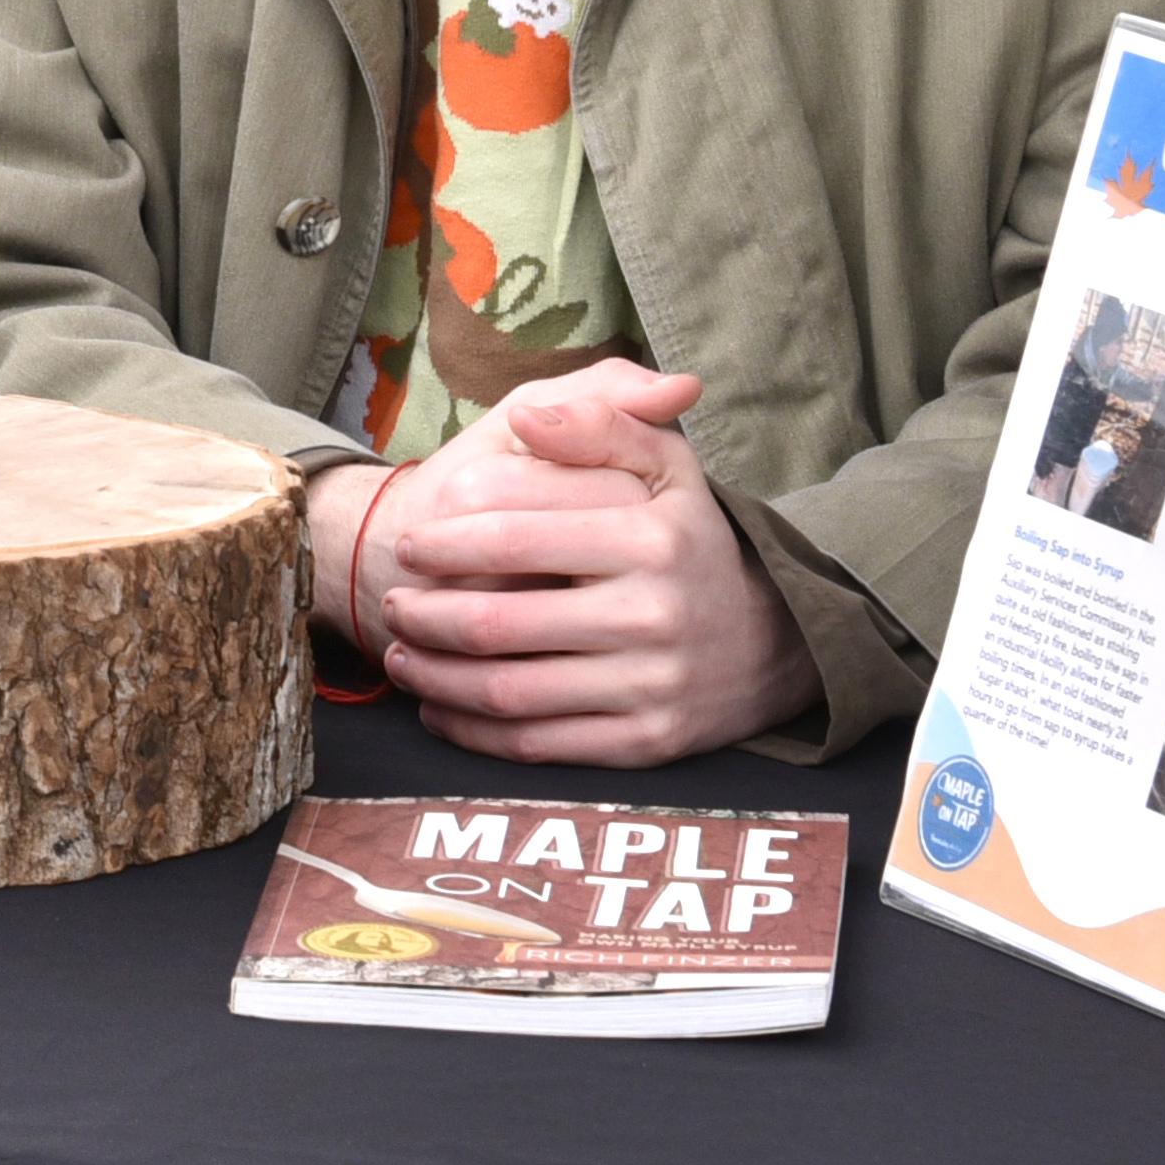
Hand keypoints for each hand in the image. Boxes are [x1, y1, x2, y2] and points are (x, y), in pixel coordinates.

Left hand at [324, 359, 822, 767]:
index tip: (412, 538)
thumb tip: (527, 419)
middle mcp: (653, 613)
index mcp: (652, 535)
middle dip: (424, 613)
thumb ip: (598, 421)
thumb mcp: (665, 462)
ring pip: (508, 690)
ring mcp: (650, 684)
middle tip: (392, 600)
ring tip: (400, 651)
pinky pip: (537, 745)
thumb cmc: (690, 536)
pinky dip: (473, 731)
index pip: (515, 532)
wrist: (772, 638)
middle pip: (499, 621)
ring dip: (435, 675)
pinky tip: (438, 706)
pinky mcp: (645, 743)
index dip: (446, 537)